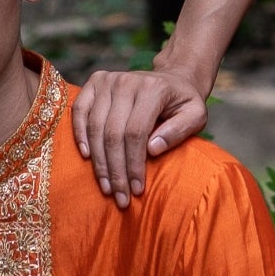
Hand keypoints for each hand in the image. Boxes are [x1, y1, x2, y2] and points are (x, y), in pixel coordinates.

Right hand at [71, 61, 209, 207]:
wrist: (172, 78)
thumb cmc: (183, 103)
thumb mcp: (195, 116)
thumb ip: (179, 131)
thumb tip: (153, 149)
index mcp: (153, 88)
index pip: (136, 132)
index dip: (134, 164)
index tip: (137, 189)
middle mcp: (126, 81)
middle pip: (113, 133)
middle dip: (116, 170)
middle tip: (120, 197)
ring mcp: (108, 80)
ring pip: (95, 127)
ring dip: (99, 162)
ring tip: (106, 187)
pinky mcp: (95, 82)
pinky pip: (79, 110)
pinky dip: (80, 134)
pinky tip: (87, 156)